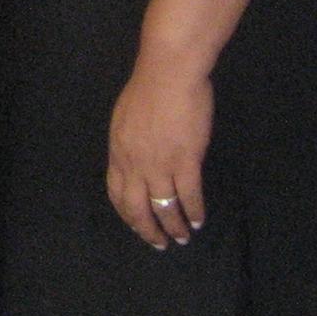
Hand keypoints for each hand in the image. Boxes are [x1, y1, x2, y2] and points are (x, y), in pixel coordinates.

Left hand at [106, 47, 212, 248]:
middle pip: (138, 208)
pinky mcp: (186, 161)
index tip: (138, 226)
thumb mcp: (125, 119)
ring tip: (182, 237)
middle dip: (148, 230)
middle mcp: (135, 164)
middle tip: (160, 243)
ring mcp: (160, 164)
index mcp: (118, 152)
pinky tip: (199, 219)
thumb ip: (128, 144)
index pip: (117, 194)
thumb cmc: (149, 88)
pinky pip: (189, 196)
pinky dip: (194, 211)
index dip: (128, 215)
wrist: (169, 72)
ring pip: (164, 207)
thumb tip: (135, 160)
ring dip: (174, 226)